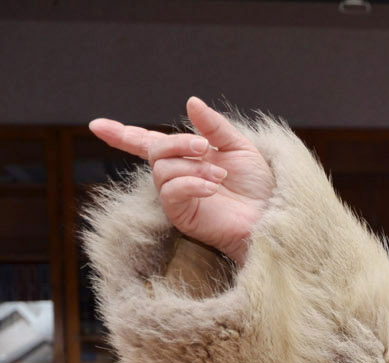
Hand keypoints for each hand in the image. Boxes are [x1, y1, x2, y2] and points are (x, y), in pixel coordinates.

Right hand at [89, 97, 272, 265]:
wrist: (271, 215)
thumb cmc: (259, 186)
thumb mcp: (239, 147)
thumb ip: (214, 127)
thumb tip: (190, 101)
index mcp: (187, 157)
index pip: (147, 142)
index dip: (123, 134)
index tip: (97, 125)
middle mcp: (177, 175)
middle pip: (155, 150)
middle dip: (177, 144)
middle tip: (204, 148)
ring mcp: (177, 196)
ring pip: (162, 170)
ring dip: (192, 168)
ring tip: (219, 177)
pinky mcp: (181, 215)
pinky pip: (171, 192)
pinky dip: (191, 184)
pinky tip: (211, 187)